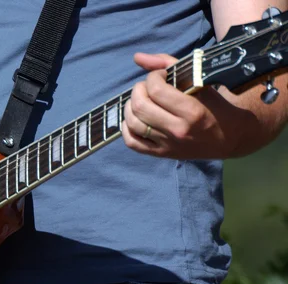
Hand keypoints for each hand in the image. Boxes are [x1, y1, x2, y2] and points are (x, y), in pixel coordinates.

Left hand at [121, 52, 253, 158]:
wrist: (230, 137)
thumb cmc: (215, 105)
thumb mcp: (200, 81)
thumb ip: (169, 64)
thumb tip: (137, 57)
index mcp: (192, 111)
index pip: (156, 90)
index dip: (153, 77)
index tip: (160, 75)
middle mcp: (178, 130)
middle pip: (140, 106)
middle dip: (138, 90)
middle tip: (147, 87)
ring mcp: (168, 144)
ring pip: (132, 123)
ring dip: (130, 106)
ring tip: (140, 100)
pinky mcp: (161, 154)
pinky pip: (132, 143)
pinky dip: (127, 128)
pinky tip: (134, 118)